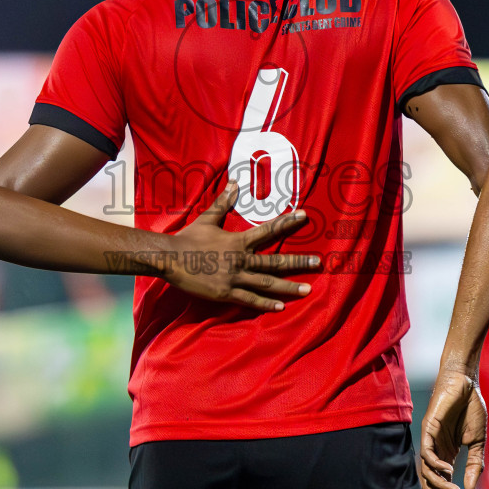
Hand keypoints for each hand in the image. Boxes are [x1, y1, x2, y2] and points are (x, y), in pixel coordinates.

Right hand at [160, 183, 319, 310]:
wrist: (169, 259)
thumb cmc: (188, 238)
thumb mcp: (208, 219)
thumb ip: (224, 203)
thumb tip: (234, 183)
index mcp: (238, 240)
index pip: (268, 230)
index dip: (287, 222)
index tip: (305, 216)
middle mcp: (241, 259)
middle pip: (275, 261)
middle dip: (299, 262)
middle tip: (318, 262)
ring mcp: (234, 278)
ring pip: (267, 283)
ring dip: (289, 286)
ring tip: (308, 289)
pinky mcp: (226, 293)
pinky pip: (250, 299)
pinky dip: (266, 303)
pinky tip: (281, 306)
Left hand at [417, 366, 486, 488]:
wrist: (466, 382)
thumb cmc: (472, 408)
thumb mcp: (478, 441)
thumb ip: (475, 464)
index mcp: (447, 454)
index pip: (443, 483)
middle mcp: (436, 450)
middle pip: (430, 482)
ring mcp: (430, 440)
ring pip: (426, 471)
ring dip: (440, 485)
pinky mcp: (427, 429)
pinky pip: (426, 453)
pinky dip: (435, 465)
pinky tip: (449, 470)